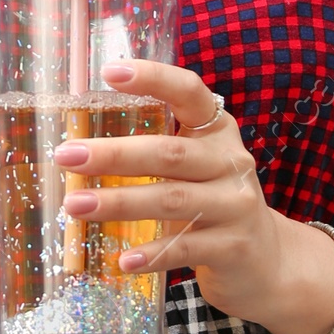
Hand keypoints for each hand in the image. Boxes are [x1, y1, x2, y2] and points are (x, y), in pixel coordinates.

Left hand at [53, 58, 295, 324]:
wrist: (267, 261)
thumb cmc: (212, 202)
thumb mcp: (195, 167)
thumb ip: (155, 151)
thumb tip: (79, 146)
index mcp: (217, 130)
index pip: (188, 92)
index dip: (153, 78)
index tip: (109, 72)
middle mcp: (231, 162)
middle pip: (168, 152)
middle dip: (113, 154)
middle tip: (66, 156)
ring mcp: (236, 205)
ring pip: (171, 200)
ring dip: (119, 202)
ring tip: (75, 205)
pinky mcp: (235, 248)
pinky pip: (185, 248)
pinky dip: (151, 254)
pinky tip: (121, 260)